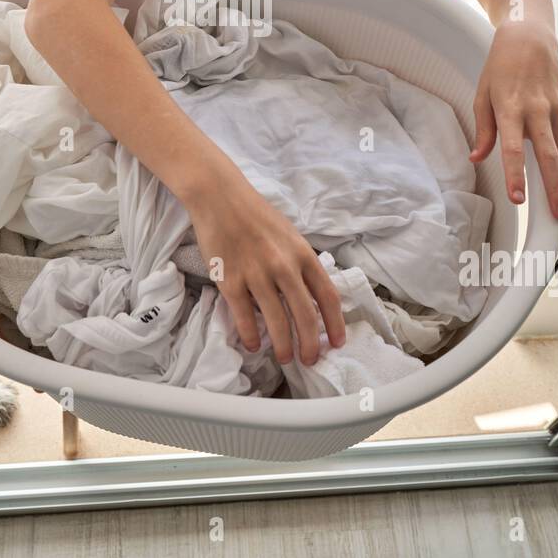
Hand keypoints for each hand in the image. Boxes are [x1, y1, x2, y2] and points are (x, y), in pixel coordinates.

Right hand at [186, 171, 346, 365]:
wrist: (220, 198)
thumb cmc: (257, 216)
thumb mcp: (291, 236)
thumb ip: (301, 264)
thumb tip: (312, 296)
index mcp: (303, 254)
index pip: (327, 296)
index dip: (335, 324)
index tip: (337, 343)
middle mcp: (284, 266)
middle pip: (305, 315)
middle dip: (310, 344)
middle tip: (310, 359)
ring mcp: (256, 274)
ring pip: (276, 322)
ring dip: (283, 346)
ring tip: (286, 359)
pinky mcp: (230, 280)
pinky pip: (244, 317)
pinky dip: (251, 337)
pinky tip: (254, 346)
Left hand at [469, 18, 557, 219]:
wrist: (528, 38)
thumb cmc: (500, 67)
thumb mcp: (482, 95)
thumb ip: (483, 130)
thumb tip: (476, 158)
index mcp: (510, 108)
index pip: (513, 149)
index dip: (515, 176)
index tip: (518, 199)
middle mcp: (536, 110)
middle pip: (549, 156)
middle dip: (554, 188)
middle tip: (556, 215)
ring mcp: (556, 108)